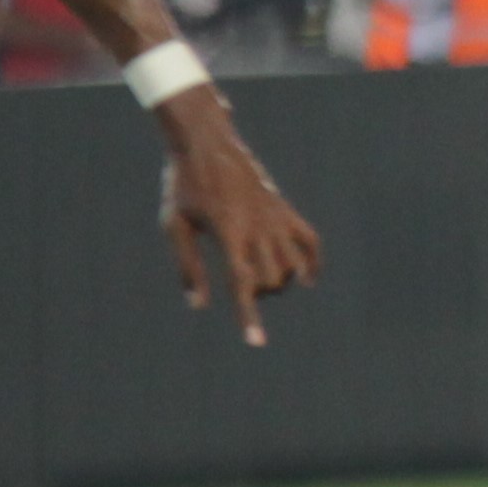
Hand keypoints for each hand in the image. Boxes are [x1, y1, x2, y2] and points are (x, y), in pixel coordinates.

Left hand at [158, 100, 322, 348]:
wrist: (206, 144)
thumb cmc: (183, 185)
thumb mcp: (175, 225)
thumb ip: (188, 265)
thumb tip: (199, 304)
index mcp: (228, 231)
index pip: (243, 281)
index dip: (249, 314)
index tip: (257, 342)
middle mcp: (258, 226)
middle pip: (272, 277)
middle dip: (259, 293)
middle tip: (241, 287)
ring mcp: (275, 216)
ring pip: (292, 264)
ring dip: (280, 281)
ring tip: (262, 280)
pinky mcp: (283, 209)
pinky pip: (309, 240)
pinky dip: (312, 261)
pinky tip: (308, 277)